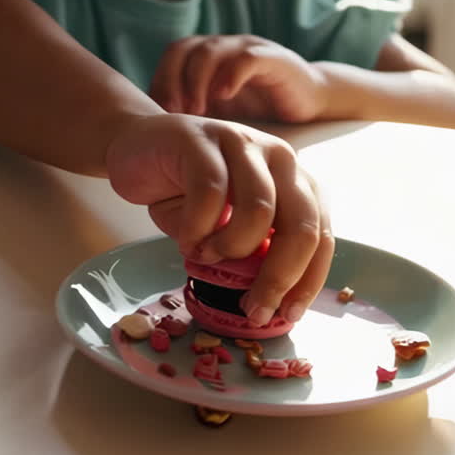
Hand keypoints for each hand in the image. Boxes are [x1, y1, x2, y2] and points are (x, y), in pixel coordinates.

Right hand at [105, 113, 332, 325]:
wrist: (134, 147)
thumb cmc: (184, 192)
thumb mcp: (226, 227)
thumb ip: (252, 251)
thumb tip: (268, 301)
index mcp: (294, 180)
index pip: (320, 234)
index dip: (308, 279)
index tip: (287, 314)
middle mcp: (278, 157)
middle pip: (302, 225)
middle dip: (279, 277)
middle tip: (252, 309)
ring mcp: (242, 143)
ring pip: (260, 211)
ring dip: (232, 249)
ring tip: (204, 257)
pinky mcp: (202, 140)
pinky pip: (211, 194)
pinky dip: (198, 229)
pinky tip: (186, 239)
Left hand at [150, 35, 327, 122]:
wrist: (311, 101)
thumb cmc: (261, 111)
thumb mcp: (219, 113)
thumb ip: (192, 115)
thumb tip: (155, 137)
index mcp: (206, 57)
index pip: (172, 56)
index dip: (161, 80)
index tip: (159, 114)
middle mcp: (224, 47)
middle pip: (184, 48)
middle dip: (172, 79)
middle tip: (172, 111)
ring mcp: (247, 49)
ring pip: (211, 50)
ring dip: (197, 80)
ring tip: (196, 109)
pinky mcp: (274, 58)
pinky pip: (247, 58)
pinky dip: (231, 75)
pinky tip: (224, 96)